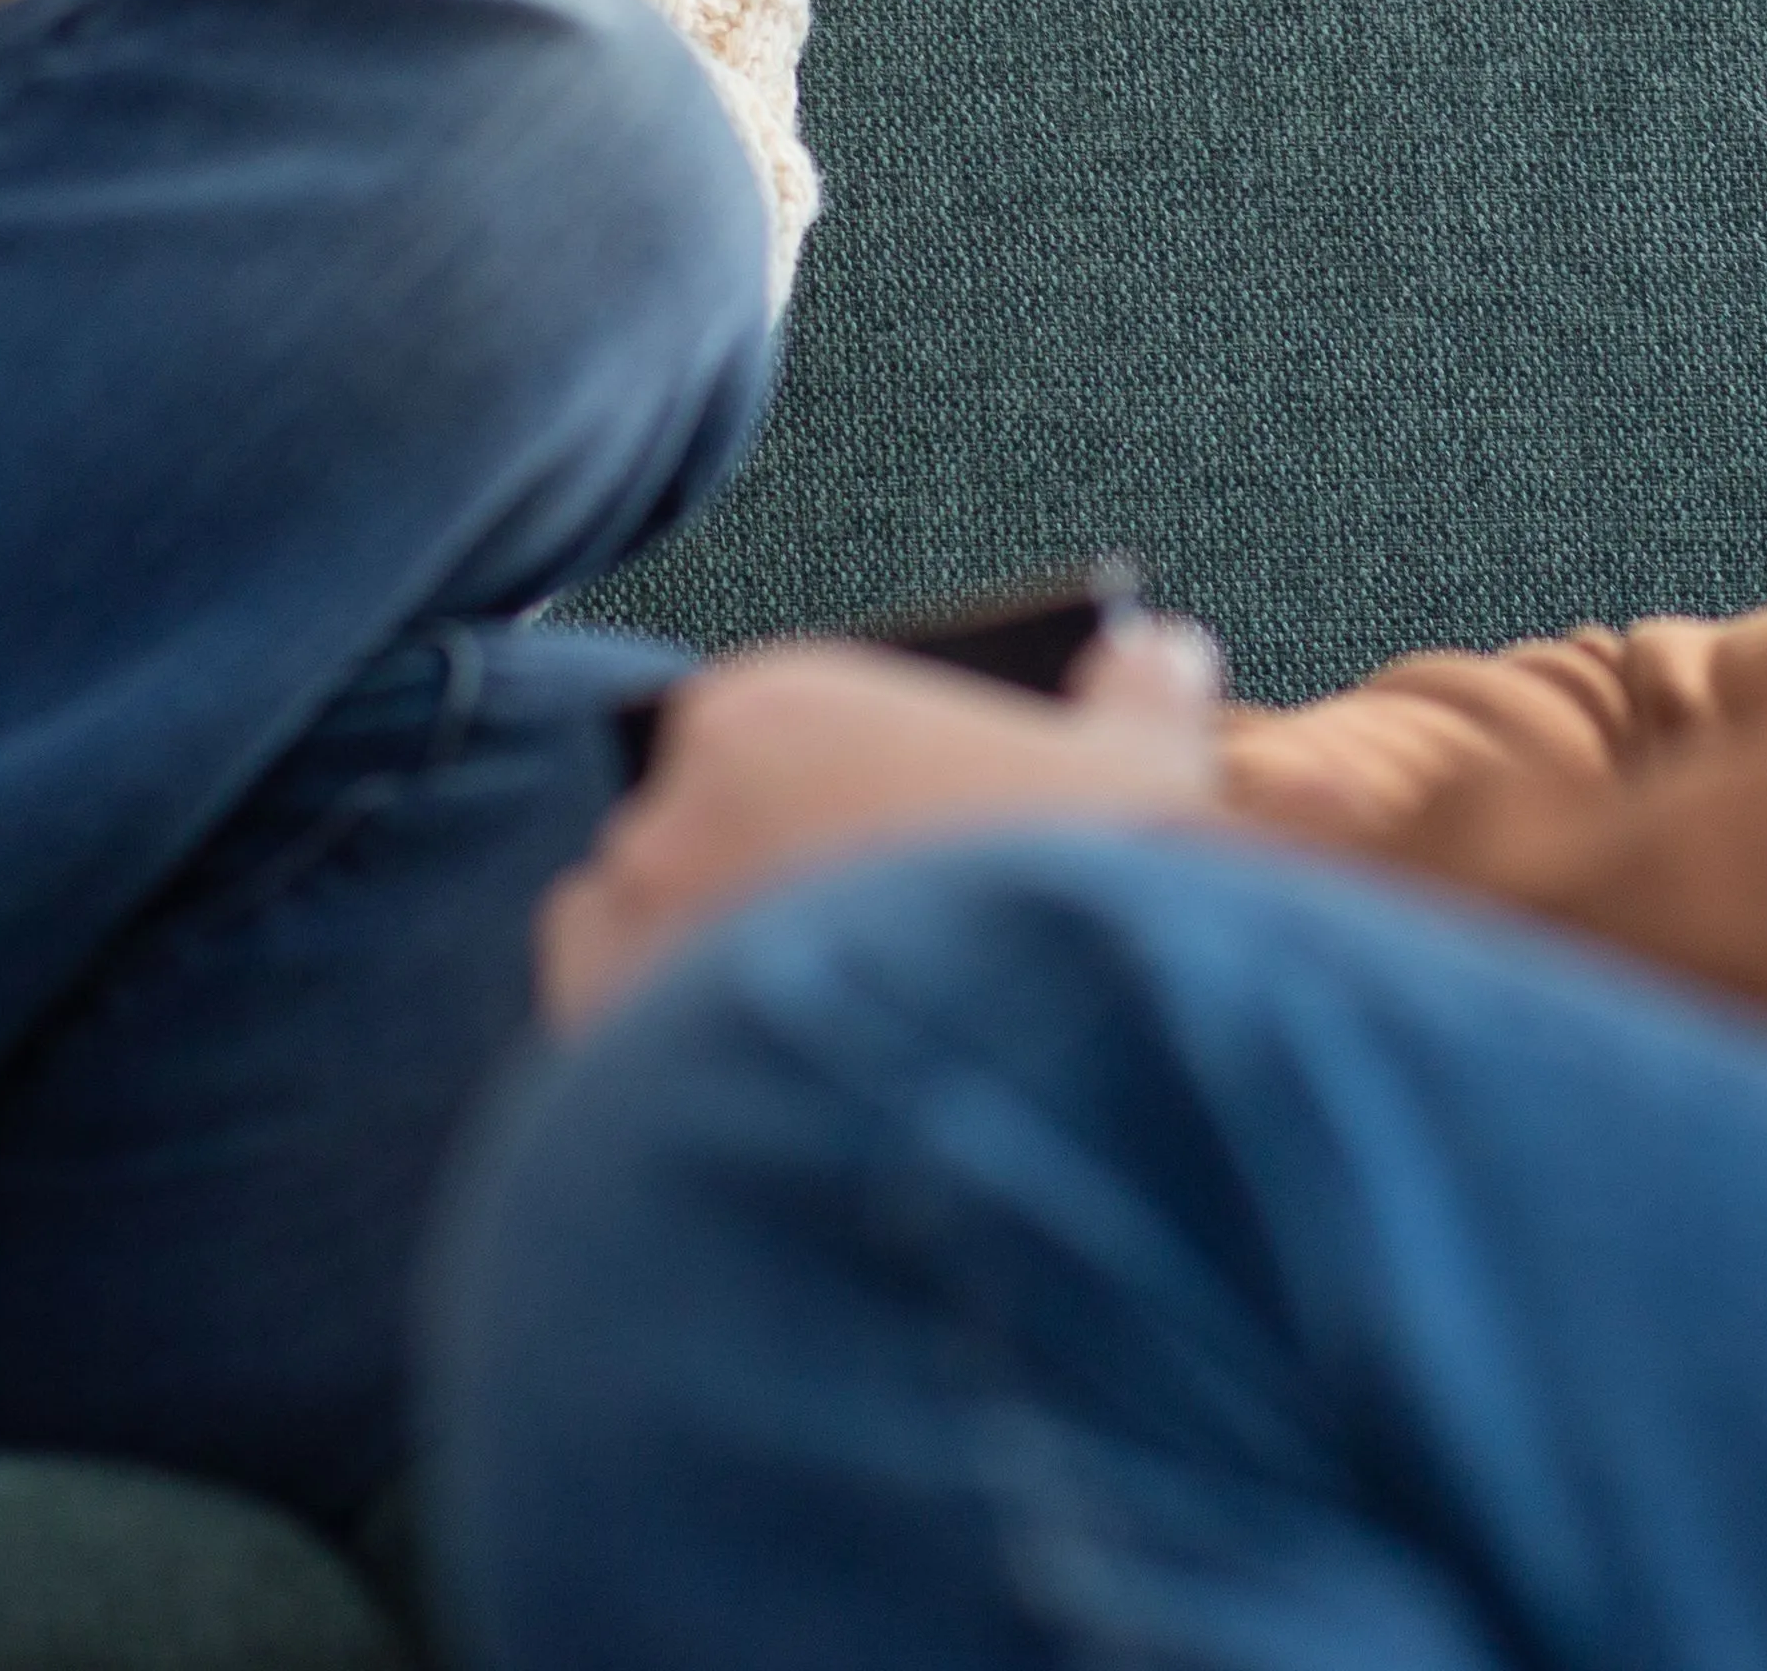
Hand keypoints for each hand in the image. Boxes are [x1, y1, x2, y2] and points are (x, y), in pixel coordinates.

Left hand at [542, 617, 1230, 1033]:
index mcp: (779, 704)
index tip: (917, 849)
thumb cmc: (1074, 920)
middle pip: (728, 831)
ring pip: (670, 932)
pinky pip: (620, 1038)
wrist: (1013, 1111)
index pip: (798, 728)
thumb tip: (1160, 656)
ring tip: (838, 1045)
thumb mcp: (1146, 780)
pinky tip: (767, 1096)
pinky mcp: (606, 1062)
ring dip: (724, 971)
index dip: (867, 794)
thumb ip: (1142, 697)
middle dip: (796, 882)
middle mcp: (672, 803)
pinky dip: (676, 1059)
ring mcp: (629, 938)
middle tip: (897, 959)